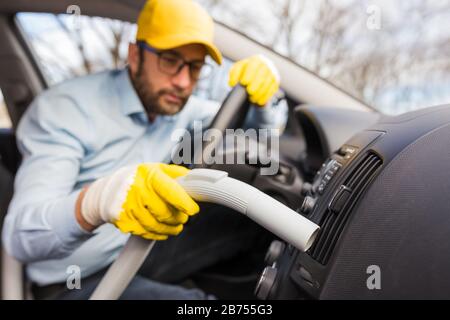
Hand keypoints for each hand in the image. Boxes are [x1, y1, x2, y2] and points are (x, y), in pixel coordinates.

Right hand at [79, 163, 198, 239]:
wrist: (107, 192)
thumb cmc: (139, 179)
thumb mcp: (156, 169)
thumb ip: (177, 174)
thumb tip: (196, 181)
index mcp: (149, 175)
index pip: (170, 191)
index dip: (184, 203)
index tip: (193, 210)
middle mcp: (137, 190)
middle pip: (165, 212)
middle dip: (179, 218)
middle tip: (184, 218)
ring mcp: (128, 207)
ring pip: (156, 225)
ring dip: (170, 229)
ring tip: (176, 226)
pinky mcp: (123, 221)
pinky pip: (146, 233)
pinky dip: (157, 234)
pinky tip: (162, 230)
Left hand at [228, 55, 279, 105]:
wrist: (255, 79)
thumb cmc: (244, 74)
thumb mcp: (236, 72)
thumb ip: (233, 75)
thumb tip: (232, 83)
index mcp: (256, 60)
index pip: (253, 65)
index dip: (249, 73)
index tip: (243, 82)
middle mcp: (267, 65)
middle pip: (263, 74)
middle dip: (256, 84)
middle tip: (249, 91)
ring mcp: (273, 74)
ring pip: (268, 83)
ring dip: (260, 92)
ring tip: (252, 98)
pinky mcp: (276, 83)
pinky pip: (272, 90)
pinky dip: (265, 97)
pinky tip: (259, 101)